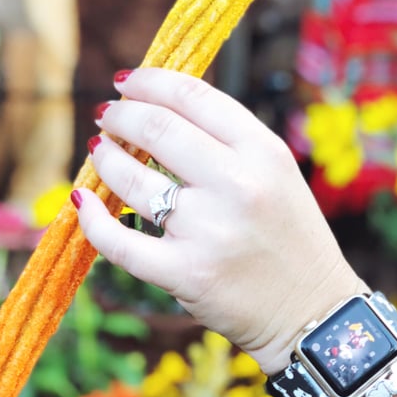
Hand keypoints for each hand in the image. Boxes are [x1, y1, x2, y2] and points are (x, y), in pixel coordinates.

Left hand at [73, 68, 364, 373]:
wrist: (313, 314)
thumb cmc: (289, 238)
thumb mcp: (276, 174)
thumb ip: (227, 141)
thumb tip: (157, 108)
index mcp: (264, 152)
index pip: (194, 97)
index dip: (150, 82)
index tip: (126, 82)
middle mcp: (238, 185)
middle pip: (157, 129)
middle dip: (120, 115)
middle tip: (106, 116)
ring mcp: (209, 231)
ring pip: (132, 181)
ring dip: (105, 159)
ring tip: (98, 152)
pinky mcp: (186, 274)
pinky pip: (120, 242)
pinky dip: (92, 219)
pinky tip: (83, 201)